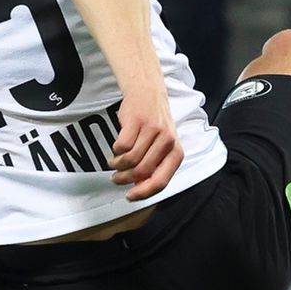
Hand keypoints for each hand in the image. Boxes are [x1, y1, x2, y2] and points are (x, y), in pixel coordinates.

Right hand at [109, 82, 182, 199]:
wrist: (147, 93)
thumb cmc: (154, 124)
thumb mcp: (162, 147)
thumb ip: (155, 167)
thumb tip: (140, 187)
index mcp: (176, 153)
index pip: (161, 181)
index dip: (143, 193)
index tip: (130, 196)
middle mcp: (168, 142)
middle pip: (141, 172)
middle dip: (125, 178)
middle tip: (116, 178)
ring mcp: (153, 131)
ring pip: (130, 160)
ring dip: (117, 165)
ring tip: (114, 163)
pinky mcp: (137, 122)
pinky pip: (121, 146)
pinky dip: (115, 150)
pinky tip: (116, 149)